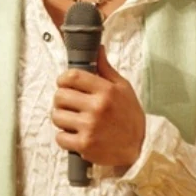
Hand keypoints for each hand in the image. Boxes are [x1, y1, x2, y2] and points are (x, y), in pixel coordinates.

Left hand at [52, 46, 145, 166]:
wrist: (138, 147)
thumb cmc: (129, 115)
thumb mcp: (123, 88)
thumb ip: (106, 69)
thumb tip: (98, 49)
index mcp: (106, 90)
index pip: (72, 76)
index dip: (63, 79)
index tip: (64, 83)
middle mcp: (97, 107)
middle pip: (60, 96)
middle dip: (61, 98)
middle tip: (69, 103)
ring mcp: (89, 127)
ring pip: (57, 116)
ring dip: (61, 117)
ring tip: (72, 119)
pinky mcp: (84, 145)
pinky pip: (60, 137)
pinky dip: (64, 137)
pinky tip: (75, 134)